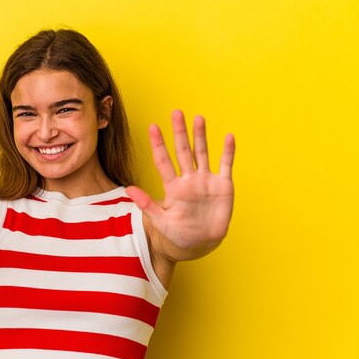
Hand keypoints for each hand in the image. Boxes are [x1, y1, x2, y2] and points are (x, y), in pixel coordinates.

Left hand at [126, 110, 234, 259]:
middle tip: (176, 112)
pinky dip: (228, 152)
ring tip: (199, 118)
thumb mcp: (160, 221)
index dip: (158, 144)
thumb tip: (129, 190)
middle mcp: (189, 180)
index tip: (152, 127)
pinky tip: (229, 137)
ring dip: (201, 136)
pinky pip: (226, 165)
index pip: (163, 161)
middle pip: (183, 151)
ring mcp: (206, 181)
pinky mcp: (223, 186)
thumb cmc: (176, 235)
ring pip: (203, 153)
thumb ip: (147, 204)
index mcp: (173, 187)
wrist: (198, 245)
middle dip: (180, 132)